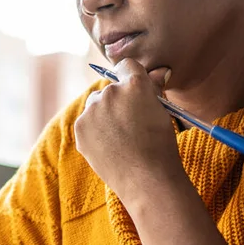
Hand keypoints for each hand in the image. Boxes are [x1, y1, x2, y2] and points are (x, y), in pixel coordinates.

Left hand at [74, 59, 180, 202]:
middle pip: (110, 88)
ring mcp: (92, 110)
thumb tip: (159, 71)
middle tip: (130, 123)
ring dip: (104, 114)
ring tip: (120, 138)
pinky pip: (87, 122)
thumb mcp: (163, 112)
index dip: (131, 76)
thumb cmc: (161, 146)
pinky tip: (109, 146)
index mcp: (134, 84)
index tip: (133, 89)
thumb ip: (154, 88)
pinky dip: (95, 131)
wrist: (147, 179)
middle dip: (118, 100)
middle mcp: (110, 92)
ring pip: (96, 105)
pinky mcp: (80, 127)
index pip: (126, 65)